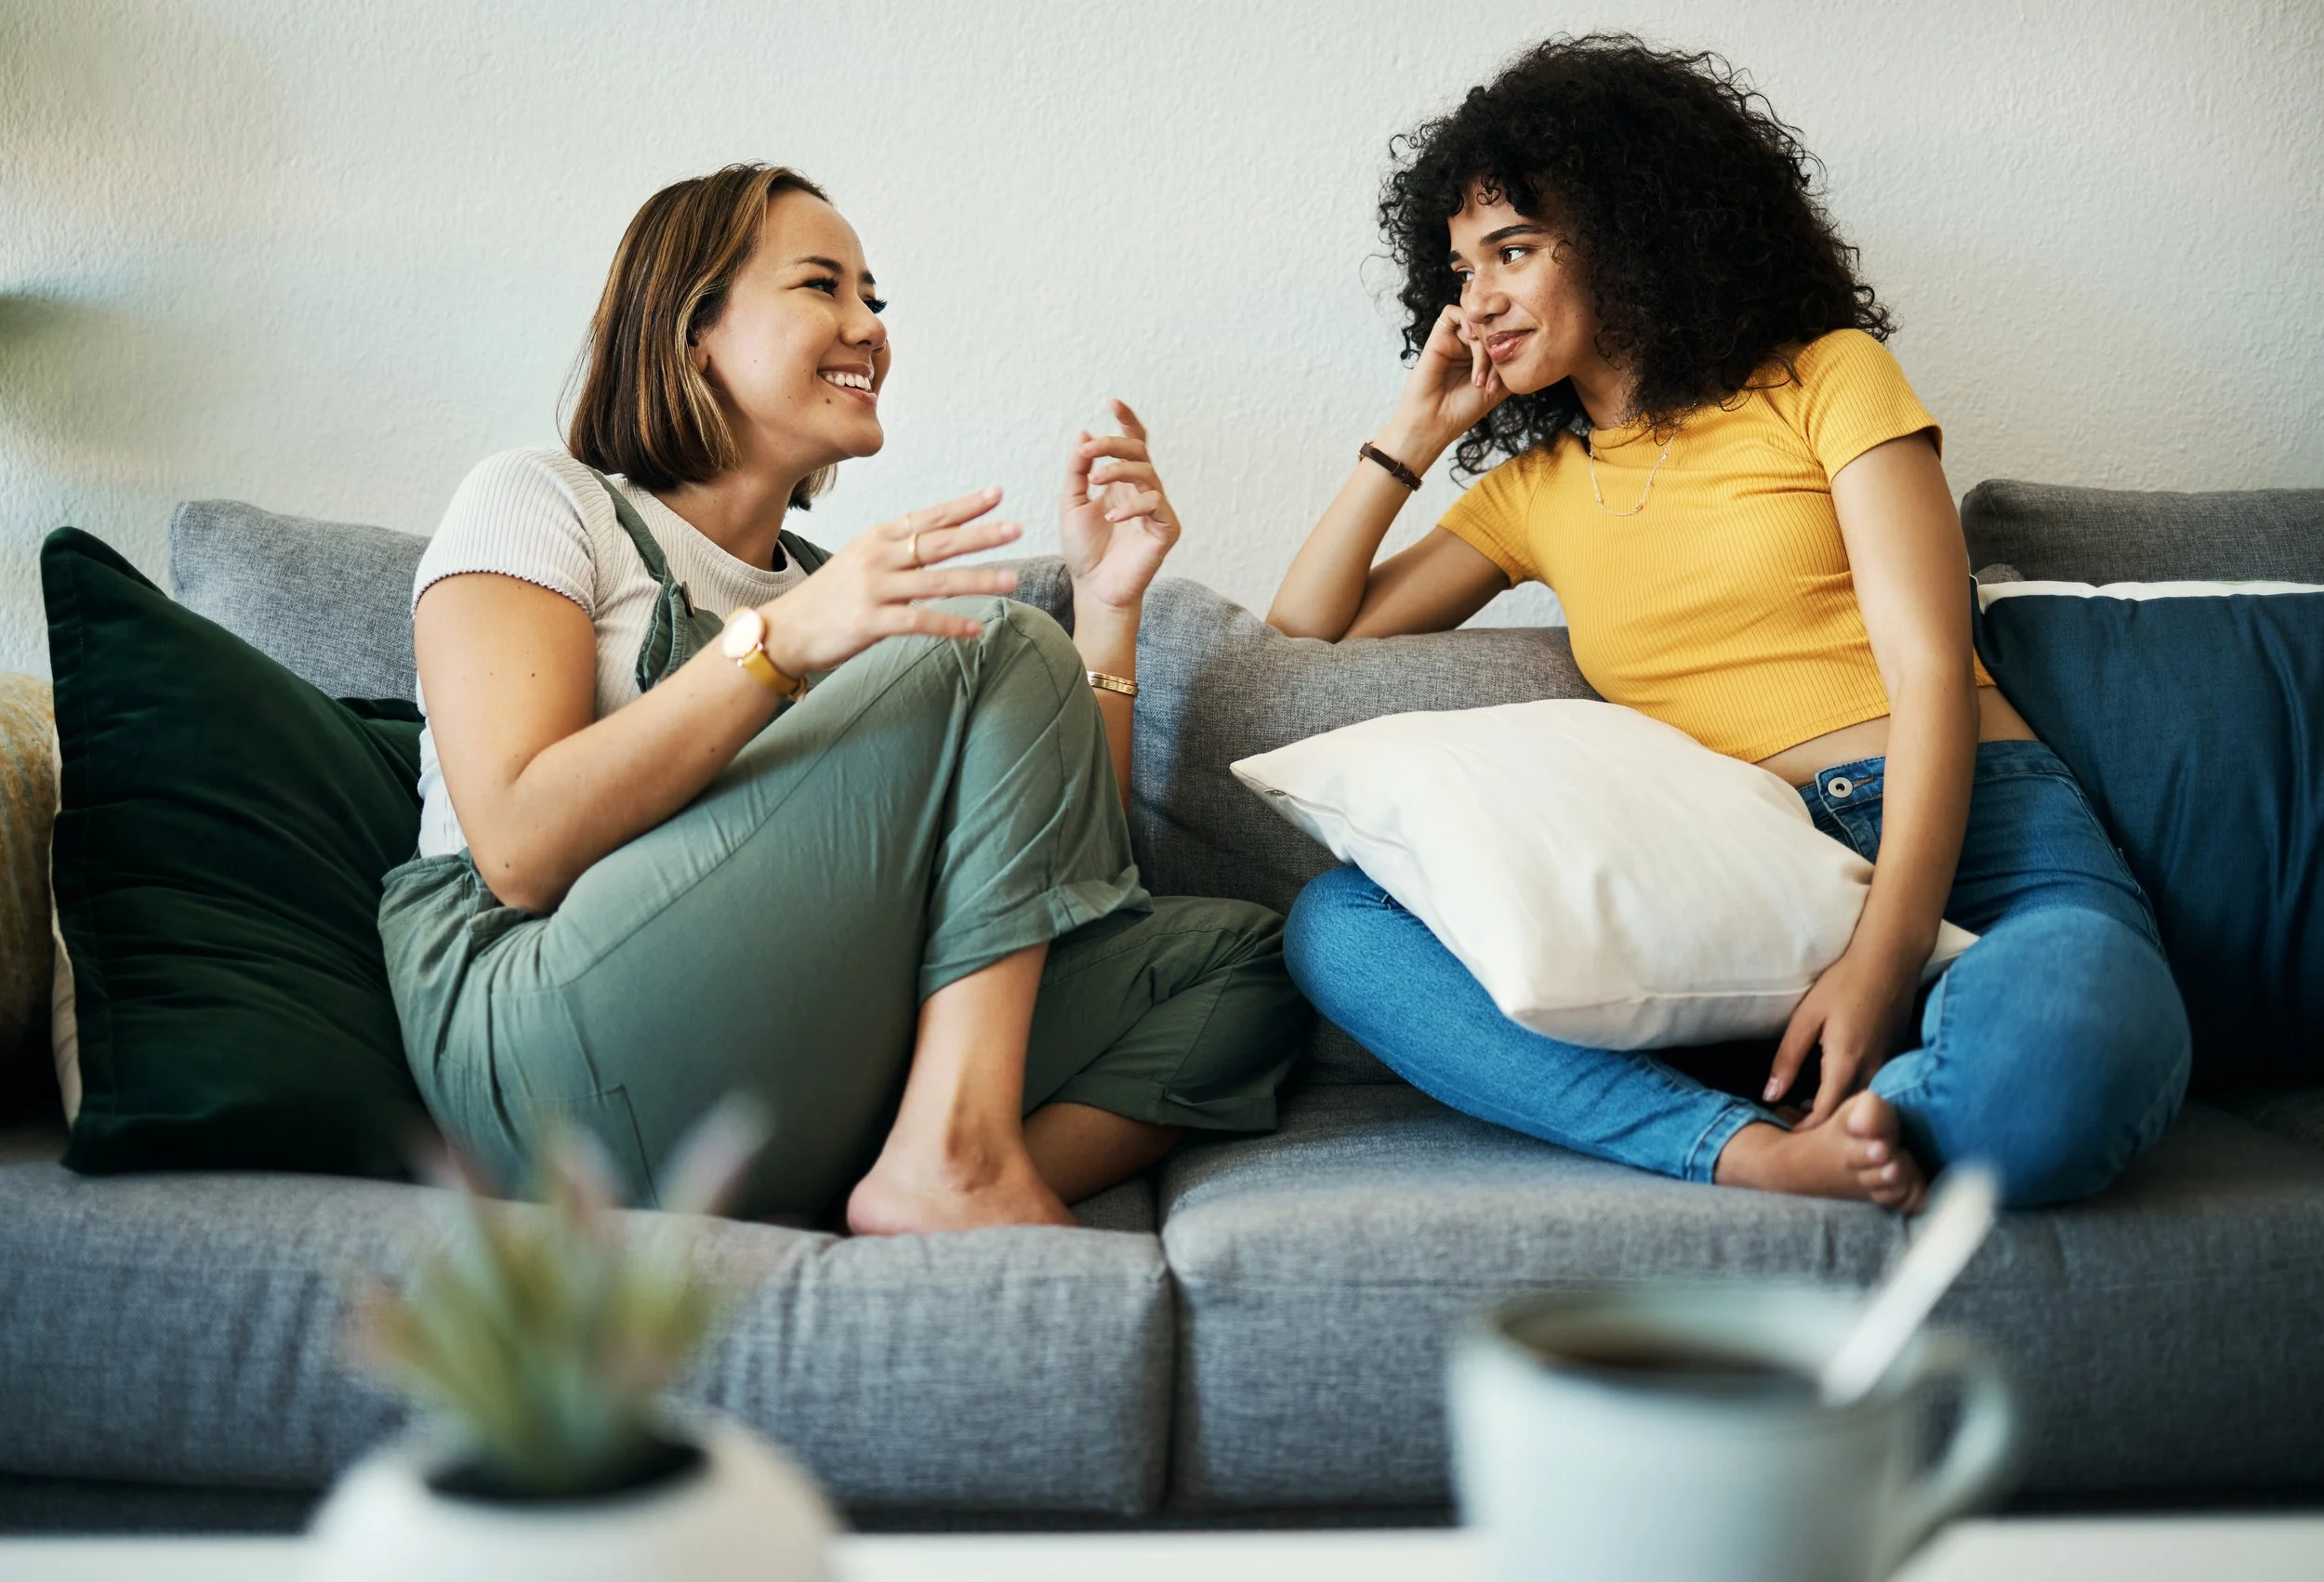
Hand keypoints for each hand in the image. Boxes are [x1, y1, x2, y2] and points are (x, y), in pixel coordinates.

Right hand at [759, 488, 1022, 675]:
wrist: (785, 630)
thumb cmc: (829, 598)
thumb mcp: (862, 562)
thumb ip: (901, 555)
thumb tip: (946, 553)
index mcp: (878, 537)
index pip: (929, 517)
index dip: (964, 506)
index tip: (997, 494)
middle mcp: (878, 557)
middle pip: (939, 542)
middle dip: (981, 535)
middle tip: (1017, 528)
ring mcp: (874, 588)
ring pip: (937, 581)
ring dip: (978, 581)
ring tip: (1013, 580)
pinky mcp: (871, 621)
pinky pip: (920, 621)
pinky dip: (950, 625)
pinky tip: (976, 630)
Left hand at [1061, 399, 1181, 613]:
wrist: (1093, 588)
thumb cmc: (1084, 550)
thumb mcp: (1071, 503)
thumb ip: (1078, 470)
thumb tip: (1085, 433)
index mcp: (1121, 482)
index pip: (1131, 443)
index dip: (1126, 421)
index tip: (1112, 402)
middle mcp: (1141, 490)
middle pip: (1139, 451)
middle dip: (1115, 444)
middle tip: (1090, 449)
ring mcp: (1156, 509)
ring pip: (1147, 472)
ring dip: (1119, 469)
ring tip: (1095, 479)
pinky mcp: (1166, 529)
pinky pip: (1155, 504)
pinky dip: (1132, 506)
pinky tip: (1111, 518)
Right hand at [1381, 304, 1509, 465]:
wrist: (1435, 422)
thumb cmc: (1464, 409)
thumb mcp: (1501, 386)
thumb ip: (1513, 360)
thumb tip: (1528, 337)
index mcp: (1484, 356)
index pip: (1505, 334)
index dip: (1509, 352)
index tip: (1503, 383)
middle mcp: (1469, 345)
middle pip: (1492, 326)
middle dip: (1497, 350)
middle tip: (1492, 380)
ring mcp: (1454, 339)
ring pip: (1478, 321)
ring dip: (1484, 345)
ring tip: (1478, 377)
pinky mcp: (1438, 336)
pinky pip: (1454, 312)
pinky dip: (1467, 320)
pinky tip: (1470, 339)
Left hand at [1762, 942, 1921, 1128]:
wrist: (1890, 960)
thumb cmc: (1844, 982)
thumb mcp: (1806, 1018)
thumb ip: (1787, 1059)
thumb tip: (1770, 1095)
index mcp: (1847, 1063)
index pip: (1825, 1116)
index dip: (1804, 1131)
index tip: (1782, 1133)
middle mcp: (1873, 1071)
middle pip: (1845, 1117)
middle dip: (1817, 1127)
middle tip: (1787, 1122)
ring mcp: (1889, 1066)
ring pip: (1859, 1104)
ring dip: (1833, 1113)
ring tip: (1801, 1108)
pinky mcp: (1895, 1058)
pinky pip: (1872, 1090)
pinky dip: (1849, 1098)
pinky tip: (1828, 1091)